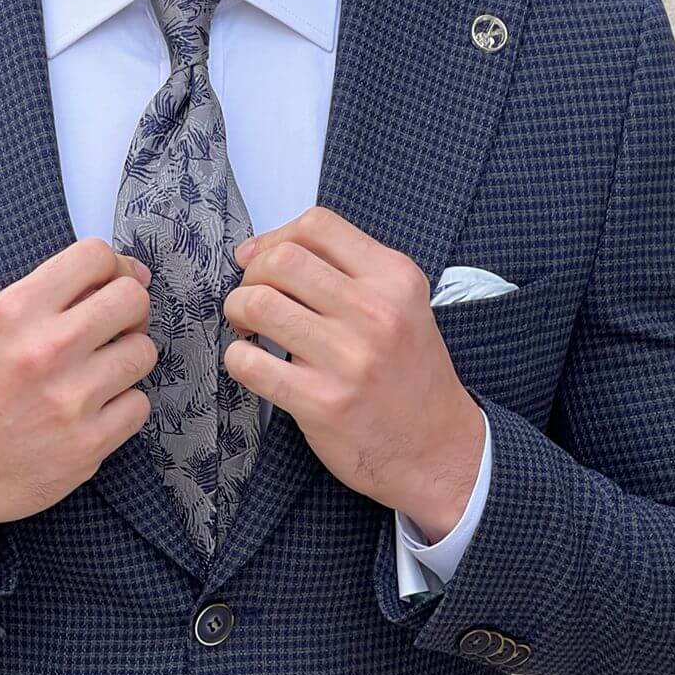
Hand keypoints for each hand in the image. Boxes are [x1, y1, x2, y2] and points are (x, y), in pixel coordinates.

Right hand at [0, 239, 155, 538]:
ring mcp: (72, 399)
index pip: (95, 256)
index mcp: (17, 312)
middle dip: (130, 311)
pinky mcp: (89, 444)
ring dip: (128, 361)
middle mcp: (47, 349)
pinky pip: (139, 406)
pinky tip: (94, 413)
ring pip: (143, 353)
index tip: (111, 285)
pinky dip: (123, 407)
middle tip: (115, 330)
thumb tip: (126, 276)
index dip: (114, 267)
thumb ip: (47, 302)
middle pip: (132, 300)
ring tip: (99, 375)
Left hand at [223, 206, 485, 541]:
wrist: (438, 449)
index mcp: (395, 279)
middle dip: (251, 275)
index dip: (274, 238)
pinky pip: (250, 364)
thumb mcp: (404, 307)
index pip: (317, 225)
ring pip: (259, 304)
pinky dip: (237, 358)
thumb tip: (265, 252)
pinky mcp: (322, 403)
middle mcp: (375, 312)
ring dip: (238, 312)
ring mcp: (348, 359)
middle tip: (252, 300)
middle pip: (282, 260)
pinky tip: (251, 363)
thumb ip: (350, 275)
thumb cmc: (410, 377)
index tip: (259, 261)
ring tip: (247, 329)